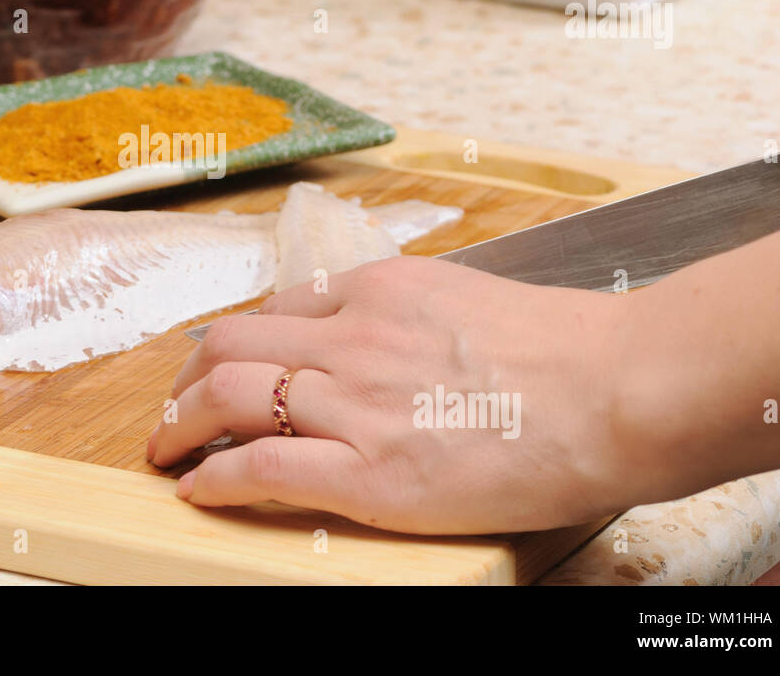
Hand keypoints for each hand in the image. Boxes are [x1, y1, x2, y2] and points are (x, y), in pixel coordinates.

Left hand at [146, 255, 637, 534]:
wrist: (616, 390)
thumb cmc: (563, 351)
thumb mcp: (467, 300)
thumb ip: (407, 314)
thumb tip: (378, 331)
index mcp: (378, 290)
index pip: (277, 310)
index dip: (238, 344)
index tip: (226, 367)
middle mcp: (351, 337)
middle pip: (230, 343)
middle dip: (187, 378)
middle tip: (174, 406)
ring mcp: (355, 403)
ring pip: (228, 398)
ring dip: (178, 424)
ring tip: (163, 449)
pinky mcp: (368, 472)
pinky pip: (259, 467)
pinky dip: (213, 477)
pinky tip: (197, 489)